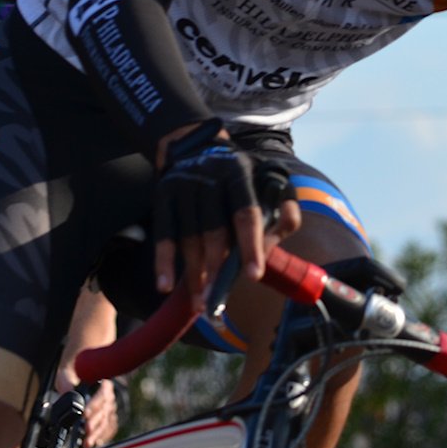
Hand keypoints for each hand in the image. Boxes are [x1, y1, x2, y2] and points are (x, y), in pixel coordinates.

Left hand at [54, 364, 120, 447]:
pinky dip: (103, 436)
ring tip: (88, 443)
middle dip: (94, 423)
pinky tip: (96, 442)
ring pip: (106, 423)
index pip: (101, 394)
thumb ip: (67, 383)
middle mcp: (109, 396)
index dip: (93, 405)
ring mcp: (110, 409)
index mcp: (102, 382)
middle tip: (86, 431)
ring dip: (97, 434)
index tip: (84, 414)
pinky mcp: (108, 419)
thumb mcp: (66, 375)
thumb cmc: (72, 374)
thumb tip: (67, 393)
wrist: (76, 377)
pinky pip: (109, 429)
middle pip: (104, 412)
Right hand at [152, 120, 299, 310]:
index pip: (247, 213)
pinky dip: (163, 262)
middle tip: (218, 302)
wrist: (195, 144)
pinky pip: (163, 234)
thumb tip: (273, 244)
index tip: (253, 276)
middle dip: (217, 270)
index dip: (250, 246)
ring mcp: (183, 186)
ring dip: (193, 274)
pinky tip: (165, 286)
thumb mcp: (269, 180)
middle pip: (214, 231)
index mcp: (241, 173)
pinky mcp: (162, 195)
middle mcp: (210, 177)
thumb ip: (284, 210)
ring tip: (199, 304)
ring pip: (189, 238)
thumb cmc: (241, 176)